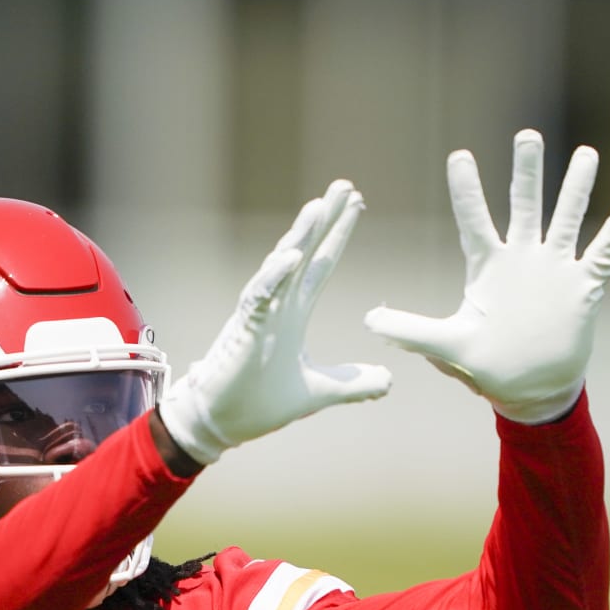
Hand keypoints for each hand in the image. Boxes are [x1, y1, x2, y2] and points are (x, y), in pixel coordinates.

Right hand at [157, 180, 392, 464]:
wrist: (221, 424)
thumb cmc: (257, 402)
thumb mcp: (317, 392)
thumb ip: (352, 384)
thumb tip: (388, 381)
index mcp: (293, 313)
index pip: (320, 264)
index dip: (338, 235)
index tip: (356, 204)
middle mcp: (277, 305)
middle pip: (304, 252)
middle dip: (324, 219)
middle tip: (345, 185)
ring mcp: (259, 315)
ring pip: (280, 266)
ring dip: (299, 237)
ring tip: (318, 206)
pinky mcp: (244, 330)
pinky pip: (259, 297)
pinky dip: (274, 277)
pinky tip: (291, 256)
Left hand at [364, 130, 609, 423]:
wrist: (533, 391)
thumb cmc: (489, 367)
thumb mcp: (448, 347)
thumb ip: (413, 332)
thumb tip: (370, 322)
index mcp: (488, 266)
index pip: (474, 219)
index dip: (467, 189)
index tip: (459, 154)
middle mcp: (522, 258)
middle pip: (524, 204)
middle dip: (527, 170)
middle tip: (527, 134)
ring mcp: (554, 269)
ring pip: (567, 218)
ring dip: (576, 187)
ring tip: (585, 153)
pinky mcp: (582, 286)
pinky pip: (603, 253)